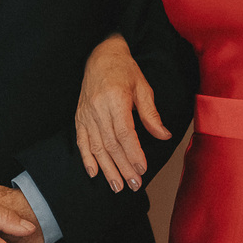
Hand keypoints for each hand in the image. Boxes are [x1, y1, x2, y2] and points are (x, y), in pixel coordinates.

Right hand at [75, 34, 170, 192]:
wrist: (101, 56)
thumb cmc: (124, 70)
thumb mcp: (143, 87)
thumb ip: (151, 114)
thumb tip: (163, 135)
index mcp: (115, 98)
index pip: (124, 132)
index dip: (133, 152)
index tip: (142, 168)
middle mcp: (98, 107)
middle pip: (110, 143)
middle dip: (122, 167)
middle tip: (134, 184)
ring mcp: (86, 113)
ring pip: (96, 146)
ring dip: (107, 169)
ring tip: (117, 186)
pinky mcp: (79, 117)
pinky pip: (81, 141)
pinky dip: (86, 158)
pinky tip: (94, 173)